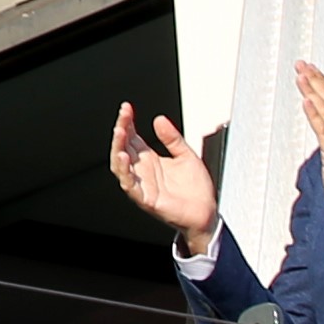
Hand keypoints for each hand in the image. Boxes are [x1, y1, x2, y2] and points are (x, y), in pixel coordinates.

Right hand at [107, 104, 221, 244]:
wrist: (205, 214)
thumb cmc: (195, 190)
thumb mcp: (186, 155)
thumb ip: (173, 138)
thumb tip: (159, 119)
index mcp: (149, 159)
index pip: (132, 137)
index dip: (127, 122)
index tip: (127, 108)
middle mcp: (142, 171)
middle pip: (123, 147)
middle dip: (121, 130)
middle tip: (123, 115)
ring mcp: (142, 185)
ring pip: (120, 165)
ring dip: (117, 148)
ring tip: (120, 133)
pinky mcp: (146, 199)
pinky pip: (129, 186)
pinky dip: (124, 172)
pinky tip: (124, 159)